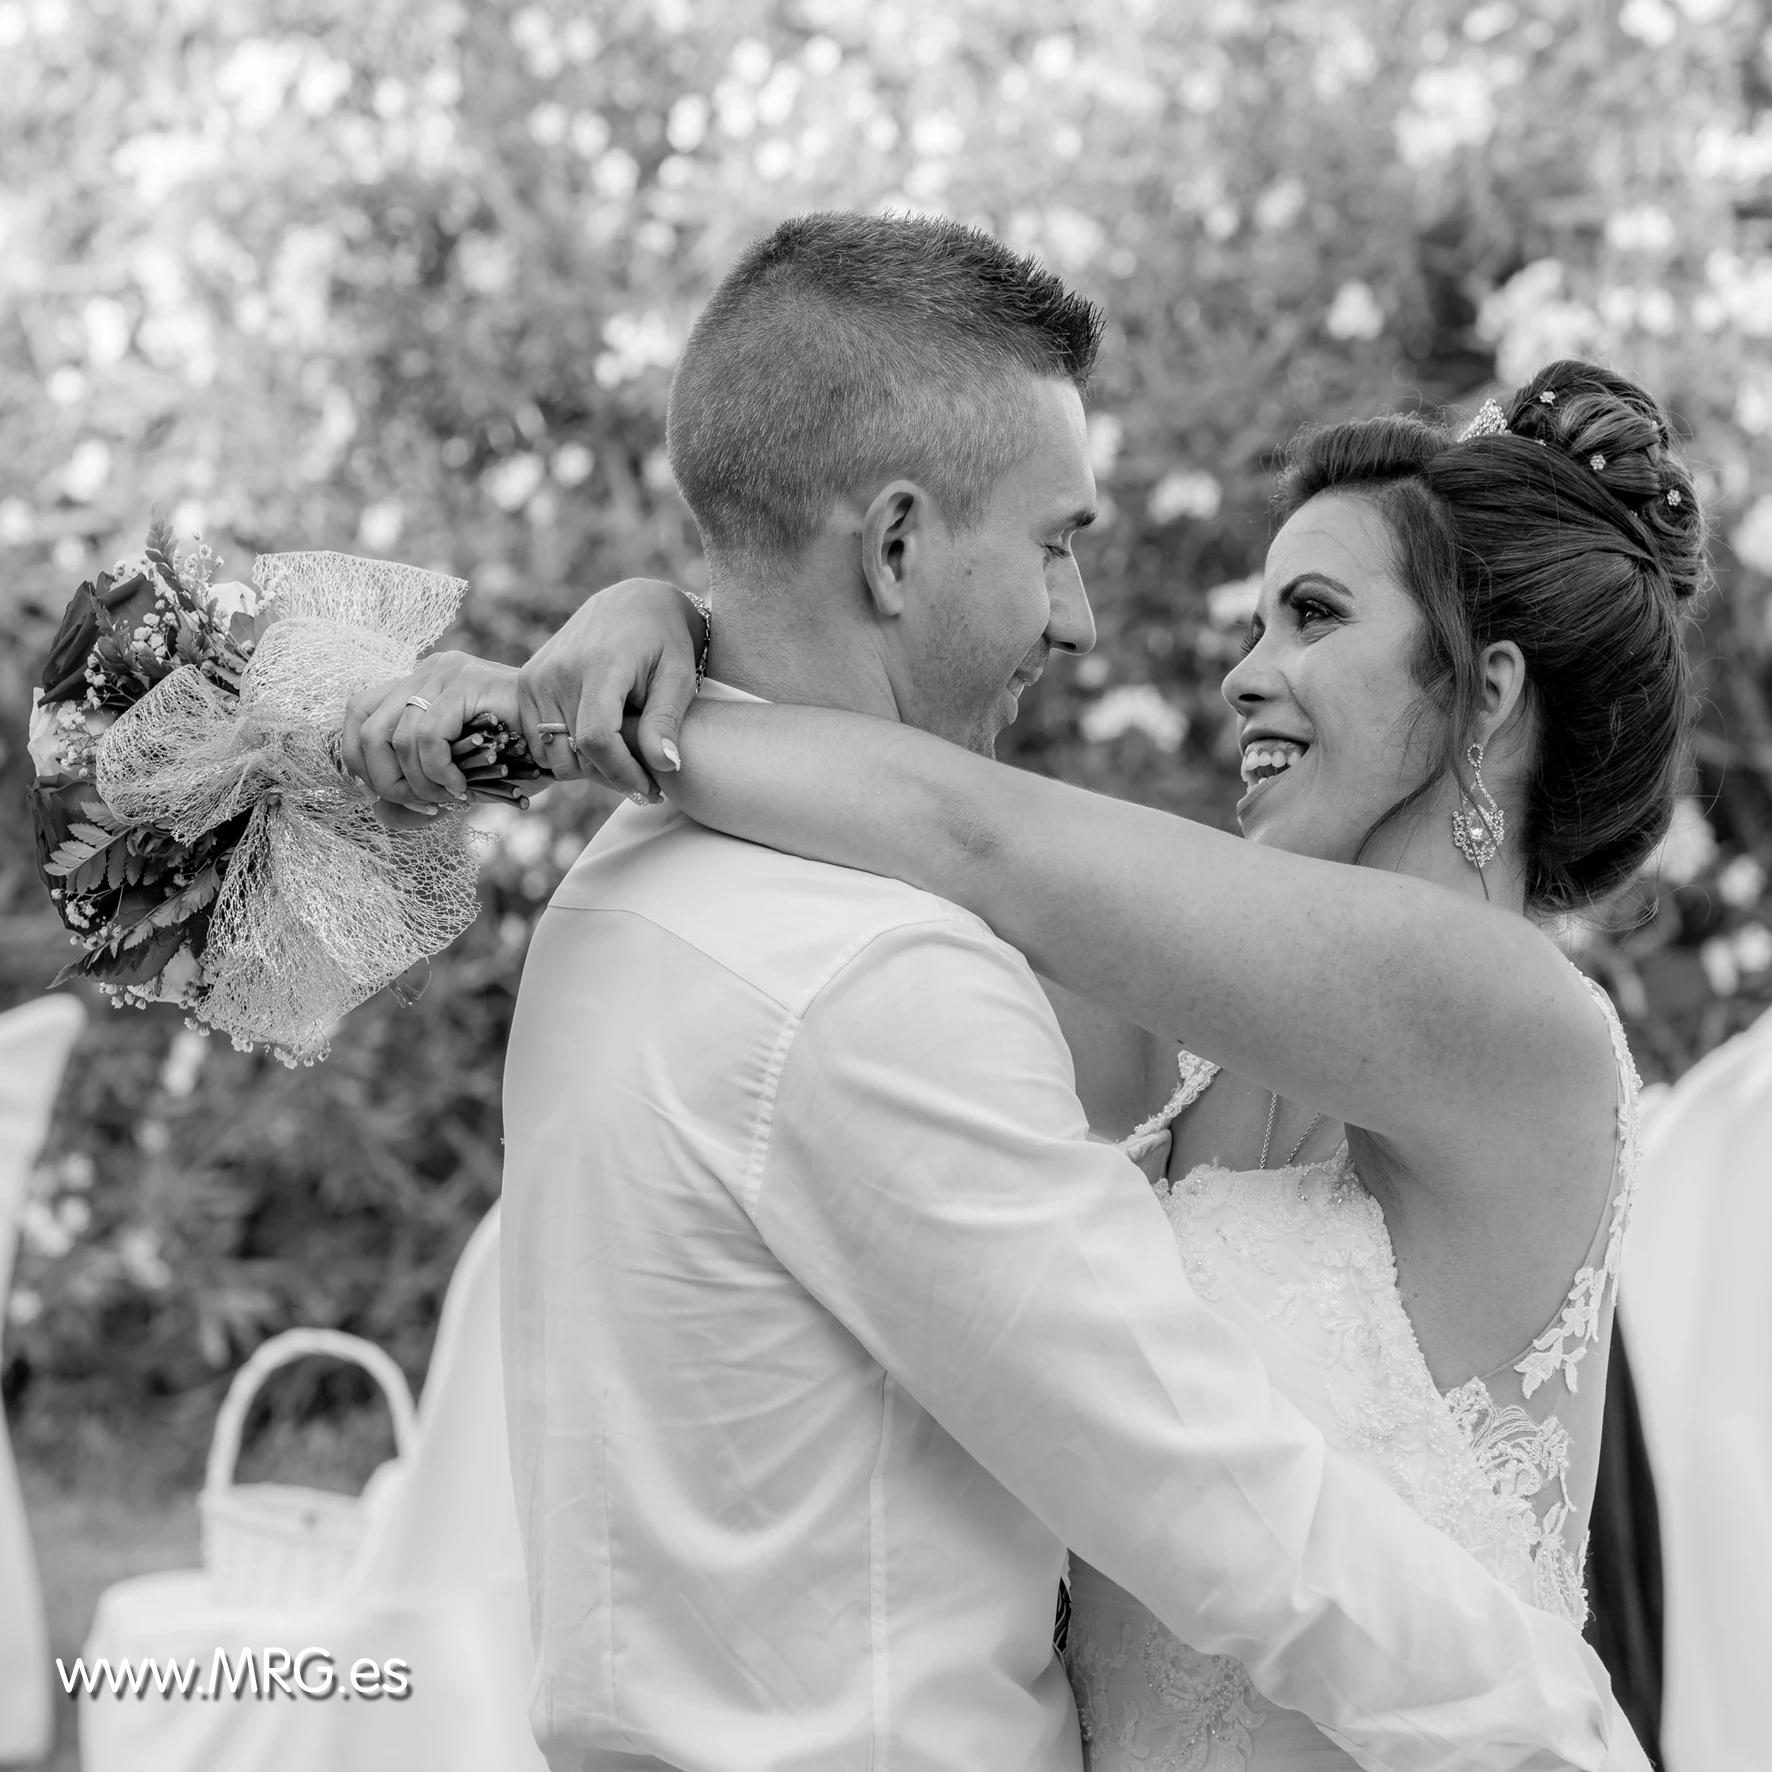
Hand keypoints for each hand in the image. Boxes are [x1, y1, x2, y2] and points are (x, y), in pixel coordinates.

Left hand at [341, 652, 522, 807]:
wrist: (570, 742)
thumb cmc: (520, 760)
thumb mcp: (460, 781)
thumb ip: (419, 795)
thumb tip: (379, 812)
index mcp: (419, 686)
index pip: (358, 716)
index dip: (362, 762)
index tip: (395, 795)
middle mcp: (426, 671)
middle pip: (366, 728)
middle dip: (386, 781)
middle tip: (424, 804)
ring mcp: (446, 672)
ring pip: (394, 737)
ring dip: (419, 782)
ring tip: (451, 796)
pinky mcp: (467, 682)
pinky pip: (427, 735)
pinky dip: (438, 771)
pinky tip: (462, 784)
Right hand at [517, 578, 703, 800]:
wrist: (630, 605)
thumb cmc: (663, 643)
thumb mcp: (678, 678)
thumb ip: (666, 722)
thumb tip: (666, 766)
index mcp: (599, 665)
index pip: (597, 739)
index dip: (623, 773)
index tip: (651, 789)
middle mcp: (558, 672)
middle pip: (574, 755)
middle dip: (611, 777)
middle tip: (645, 780)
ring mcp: (535, 678)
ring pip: (553, 756)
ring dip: (586, 769)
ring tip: (622, 760)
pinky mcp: (525, 684)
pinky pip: (537, 743)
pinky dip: (564, 755)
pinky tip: (596, 746)